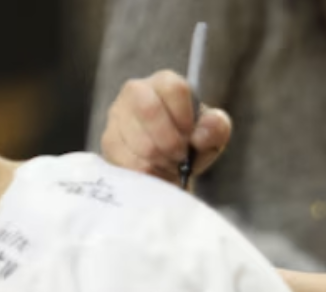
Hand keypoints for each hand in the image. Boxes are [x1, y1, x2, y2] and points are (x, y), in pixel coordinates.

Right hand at [99, 70, 232, 184]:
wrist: (171, 168)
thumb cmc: (193, 145)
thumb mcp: (213, 135)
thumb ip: (216, 128)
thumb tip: (201, 134)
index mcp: (165, 83)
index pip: (175, 88)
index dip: (186, 117)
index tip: (191, 137)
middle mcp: (136, 91)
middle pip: (149, 109)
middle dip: (170, 141)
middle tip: (180, 156)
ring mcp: (118, 114)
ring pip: (139, 140)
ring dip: (161, 160)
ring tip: (169, 164)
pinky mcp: (109, 140)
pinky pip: (128, 161)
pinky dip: (149, 172)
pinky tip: (155, 170)